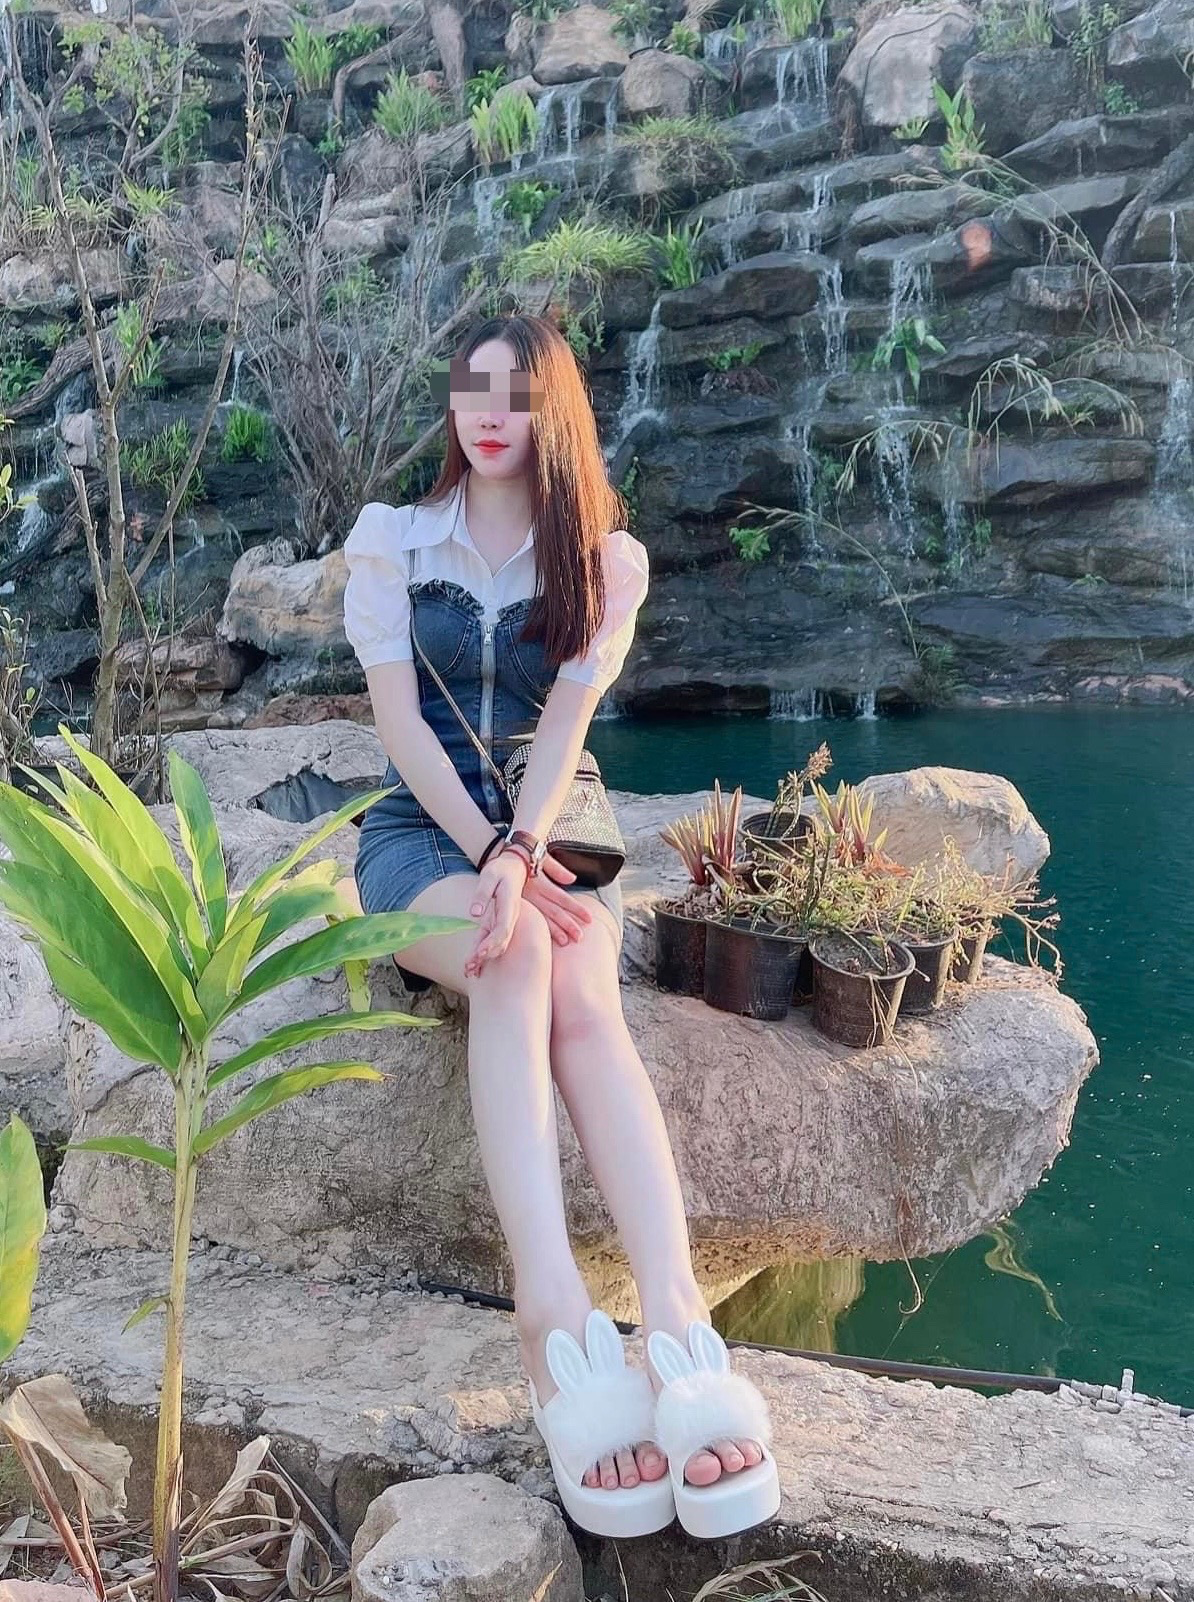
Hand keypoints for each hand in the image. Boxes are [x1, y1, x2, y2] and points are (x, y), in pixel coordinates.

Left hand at [465, 852, 527, 977]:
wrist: (514, 866)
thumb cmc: (501, 870)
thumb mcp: (489, 876)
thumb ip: (482, 893)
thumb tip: (474, 913)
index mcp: (510, 905)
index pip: (503, 928)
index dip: (492, 942)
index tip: (480, 953)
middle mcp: (511, 917)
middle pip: (502, 941)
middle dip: (487, 955)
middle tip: (470, 968)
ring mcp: (507, 921)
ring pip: (499, 944)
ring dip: (485, 958)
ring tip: (469, 970)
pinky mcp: (501, 922)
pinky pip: (494, 939)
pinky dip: (484, 951)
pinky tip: (474, 962)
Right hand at [524, 852, 591, 945]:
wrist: (500, 861)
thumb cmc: (523, 858)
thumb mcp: (541, 858)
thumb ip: (557, 870)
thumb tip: (573, 879)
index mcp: (540, 882)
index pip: (561, 897)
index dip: (576, 908)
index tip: (589, 918)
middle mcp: (532, 893)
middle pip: (553, 911)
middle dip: (568, 924)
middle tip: (580, 937)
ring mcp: (523, 901)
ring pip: (541, 918)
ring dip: (554, 931)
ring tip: (566, 942)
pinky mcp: (515, 907)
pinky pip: (528, 919)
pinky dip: (539, 929)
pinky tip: (545, 938)